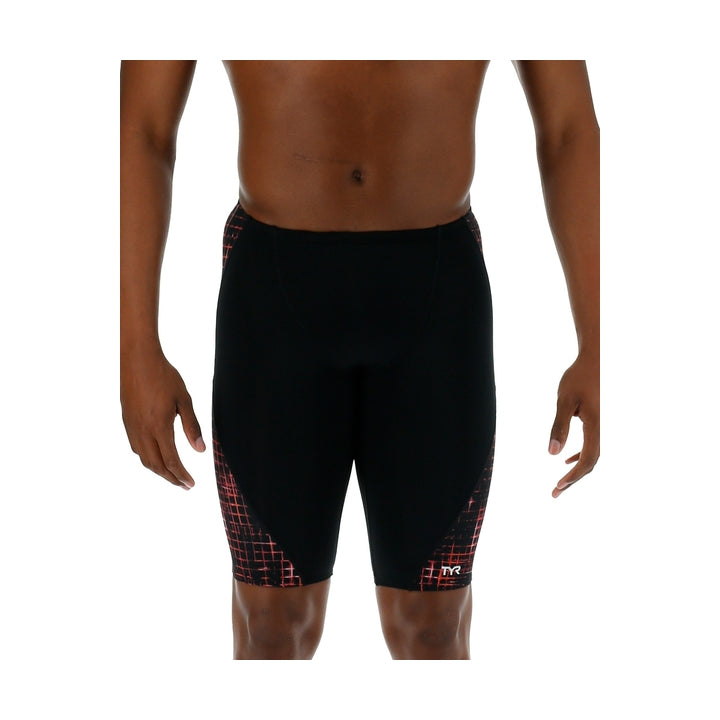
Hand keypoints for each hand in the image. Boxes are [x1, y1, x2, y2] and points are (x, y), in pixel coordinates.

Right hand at [121, 347, 204, 489]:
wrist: (138, 359)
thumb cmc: (164, 376)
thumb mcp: (184, 400)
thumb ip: (192, 426)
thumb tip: (200, 450)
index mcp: (159, 427)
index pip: (171, 461)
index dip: (181, 475)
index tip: (191, 484)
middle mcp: (142, 431)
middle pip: (156, 465)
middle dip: (171, 478)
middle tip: (184, 485)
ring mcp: (132, 427)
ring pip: (144, 458)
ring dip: (158, 470)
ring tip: (172, 475)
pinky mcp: (127, 421)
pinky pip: (136, 447)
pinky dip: (147, 458)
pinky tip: (156, 456)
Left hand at [548, 352, 598, 497]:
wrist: (593, 360)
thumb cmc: (577, 378)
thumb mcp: (564, 401)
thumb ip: (559, 426)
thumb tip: (553, 453)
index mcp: (595, 426)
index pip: (587, 459)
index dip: (573, 475)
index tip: (558, 486)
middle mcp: (600, 429)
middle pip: (590, 463)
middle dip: (573, 479)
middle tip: (555, 493)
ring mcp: (599, 426)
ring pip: (591, 456)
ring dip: (576, 470)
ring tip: (560, 483)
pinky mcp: (595, 421)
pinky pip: (591, 446)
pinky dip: (579, 457)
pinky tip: (567, 459)